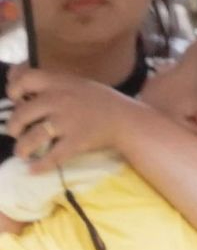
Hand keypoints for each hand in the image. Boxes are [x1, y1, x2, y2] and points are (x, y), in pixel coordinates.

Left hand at [8, 67, 142, 170]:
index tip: (15, 99)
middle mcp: (60, 100)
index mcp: (60, 82)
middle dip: (13, 126)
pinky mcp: (77, 141)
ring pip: (33, 136)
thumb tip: (24, 94)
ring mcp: (68, 121)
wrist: (129, 120)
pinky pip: (53, 156)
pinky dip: (40, 166)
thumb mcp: (78, 84)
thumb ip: (54, 85)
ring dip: (22, 148)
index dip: (14, 89)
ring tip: (21, 153)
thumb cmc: (103, 102)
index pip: (25, 79)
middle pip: (23, 113)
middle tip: (14, 133)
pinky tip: (33, 170)